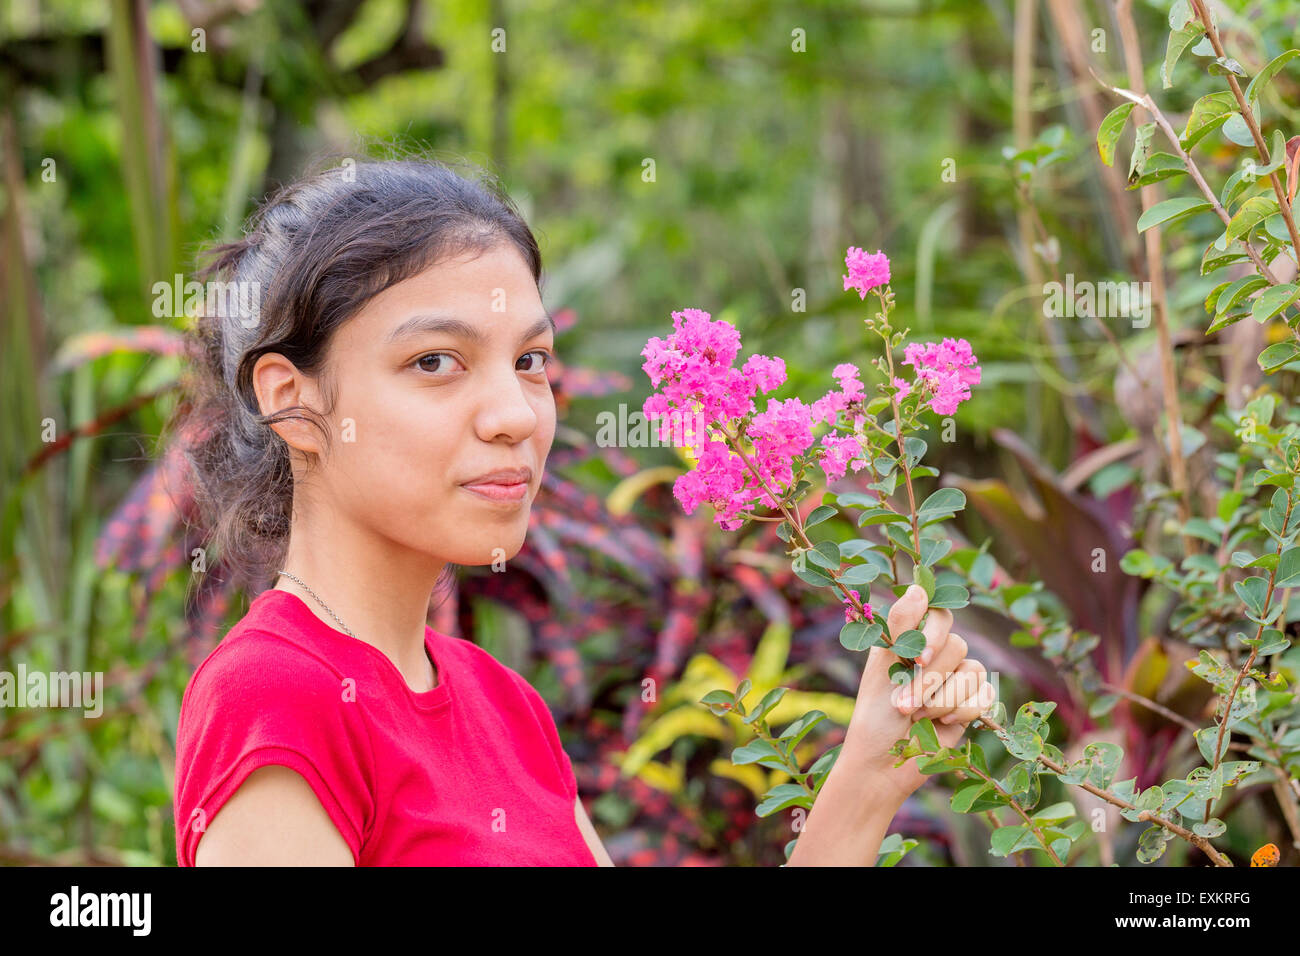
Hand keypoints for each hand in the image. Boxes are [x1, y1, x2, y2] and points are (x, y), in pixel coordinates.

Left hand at [840, 584, 995, 804]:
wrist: (885, 763)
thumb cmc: (875, 716)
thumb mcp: (883, 667)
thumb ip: (902, 626)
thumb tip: (920, 587)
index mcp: (910, 639)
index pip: (939, 615)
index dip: (934, 635)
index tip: (917, 658)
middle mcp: (935, 655)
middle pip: (956, 647)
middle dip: (929, 681)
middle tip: (904, 706)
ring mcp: (955, 679)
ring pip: (972, 673)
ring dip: (942, 701)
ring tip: (918, 718)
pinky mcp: (971, 705)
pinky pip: (985, 696)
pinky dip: (962, 712)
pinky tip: (942, 724)